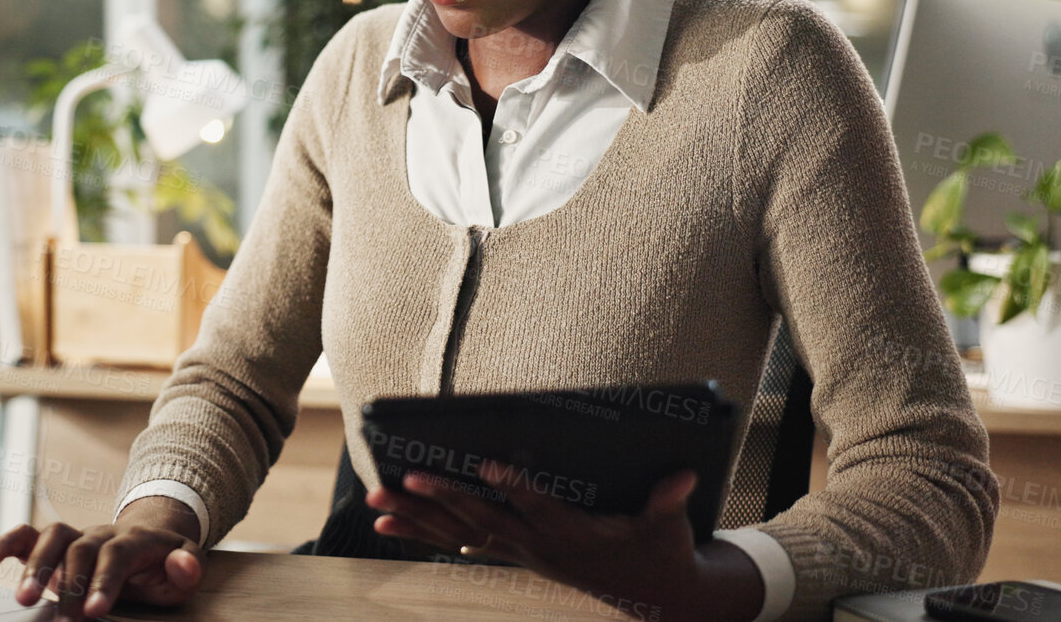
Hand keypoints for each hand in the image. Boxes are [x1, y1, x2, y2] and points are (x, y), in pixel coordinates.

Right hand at [0, 497, 204, 619]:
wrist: (149, 537)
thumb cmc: (165, 562)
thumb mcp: (186, 566)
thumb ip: (187, 567)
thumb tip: (183, 562)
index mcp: (134, 540)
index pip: (116, 555)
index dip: (105, 581)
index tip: (95, 612)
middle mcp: (101, 534)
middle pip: (79, 547)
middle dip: (69, 583)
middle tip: (65, 618)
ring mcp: (76, 536)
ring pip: (50, 536)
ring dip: (34, 565)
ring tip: (22, 598)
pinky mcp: (55, 544)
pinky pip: (26, 535)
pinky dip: (5, 544)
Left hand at [366, 463, 761, 621]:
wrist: (654, 595)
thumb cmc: (662, 549)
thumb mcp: (671, 527)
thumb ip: (670, 500)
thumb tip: (684, 475)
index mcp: (576, 534)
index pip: (540, 507)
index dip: (514, 488)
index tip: (487, 464)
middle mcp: (540, 547)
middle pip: (483, 520)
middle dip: (443, 498)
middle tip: (407, 476)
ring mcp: (522, 553)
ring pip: (459, 532)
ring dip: (417, 517)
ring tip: (376, 503)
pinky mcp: (512, 553)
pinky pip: (457, 543)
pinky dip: (420, 533)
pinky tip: (385, 525)